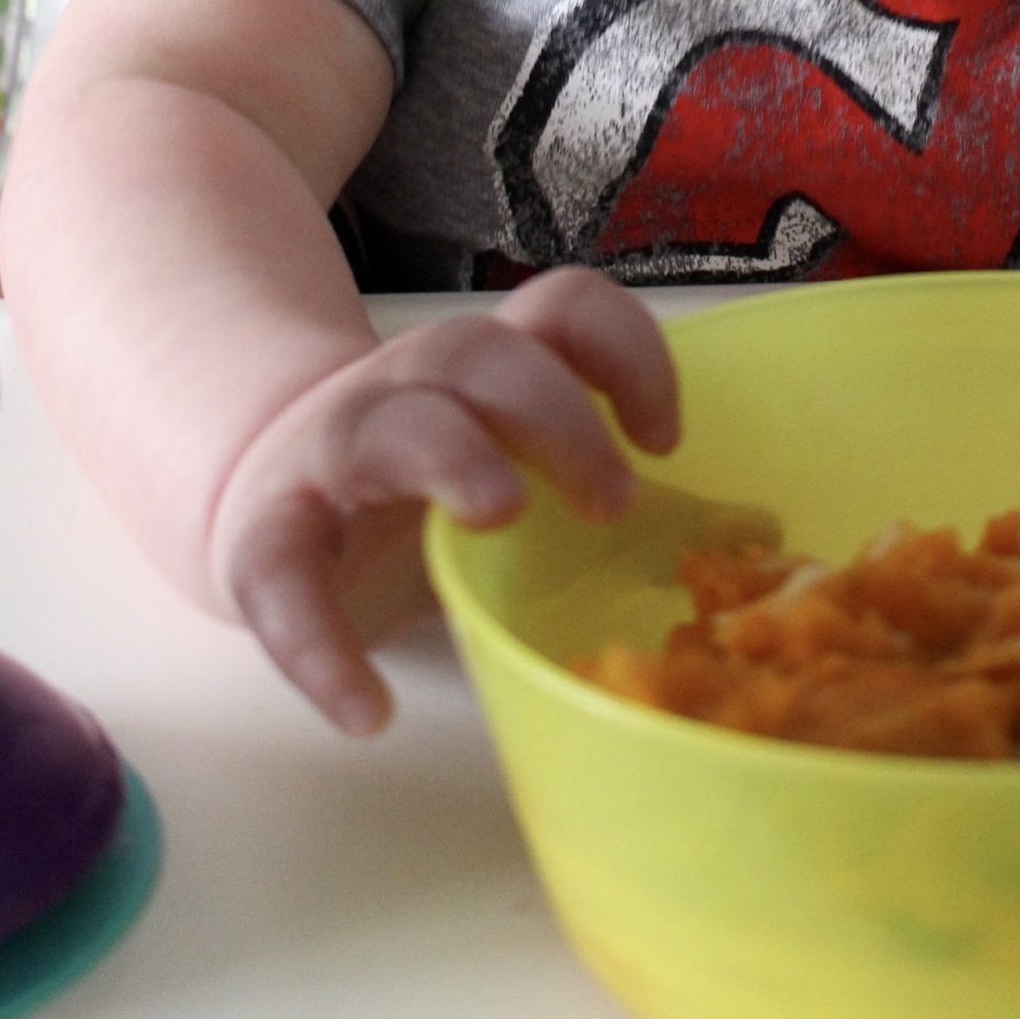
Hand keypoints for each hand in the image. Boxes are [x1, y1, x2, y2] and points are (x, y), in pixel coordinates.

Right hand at [208, 268, 679, 733]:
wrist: (263, 493)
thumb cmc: (421, 485)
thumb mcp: (509, 462)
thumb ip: (604, 480)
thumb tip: (756, 538)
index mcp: (487, 367)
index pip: (561, 308)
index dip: (624, 350)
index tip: (666, 438)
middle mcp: (411, 384)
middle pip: (483, 352)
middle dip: (558, 413)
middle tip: (614, 504)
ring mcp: (333, 447)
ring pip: (389, 422)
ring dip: (453, 456)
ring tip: (501, 514)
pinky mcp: (266, 532)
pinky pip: (281, 576)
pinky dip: (319, 646)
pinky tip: (366, 711)